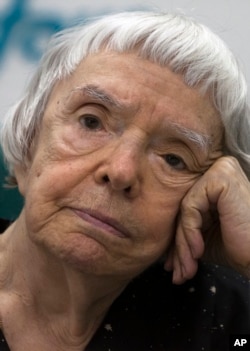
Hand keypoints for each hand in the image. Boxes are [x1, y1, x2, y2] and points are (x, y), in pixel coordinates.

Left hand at [165, 156, 249, 283]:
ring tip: (186, 269)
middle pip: (184, 209)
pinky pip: (191, 207)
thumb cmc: (238, 247)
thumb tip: (161, 253)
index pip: (185, 209)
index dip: (178, 239)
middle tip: (177, 271)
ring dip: (183, 245)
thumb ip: (183, 231)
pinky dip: (191, 232)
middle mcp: (217, 169)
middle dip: (179, 245)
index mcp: (213, 181)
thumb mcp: (203, 237)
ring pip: (184, 210)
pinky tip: (199, 251)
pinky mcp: (220, 177)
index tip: (173, 265)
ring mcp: (219, 170)